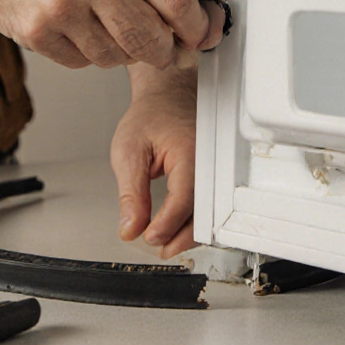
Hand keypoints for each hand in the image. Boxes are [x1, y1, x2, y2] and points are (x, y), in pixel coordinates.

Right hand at [0, 0, 223, 69]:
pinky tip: (75, 24)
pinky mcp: (35, 31)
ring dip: (121, 49)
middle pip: (152, 40)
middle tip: (163, 46)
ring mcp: (61, 6)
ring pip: (116, 57)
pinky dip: (86, 51)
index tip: (198, 35)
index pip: (177, 0)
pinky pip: (81, 62)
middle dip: (165, 50)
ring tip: (105, 21)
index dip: (196, 27)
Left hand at [111, 63, 199, 258]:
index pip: (183, 200)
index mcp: (190, 153)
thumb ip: (131, 195)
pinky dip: (192, 220)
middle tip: (158, 248)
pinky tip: (176, 229)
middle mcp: (209, 163)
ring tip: (164, 243)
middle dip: (181, 237)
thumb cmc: (150, 116)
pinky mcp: (212, 176)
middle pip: (203, 213)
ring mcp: (214, 169)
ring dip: (187, 233)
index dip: (166, 225)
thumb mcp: (129, 153)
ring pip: (208, 214)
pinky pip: (206, 204)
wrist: (167, 96)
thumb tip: (131, 228)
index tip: (148, 237)